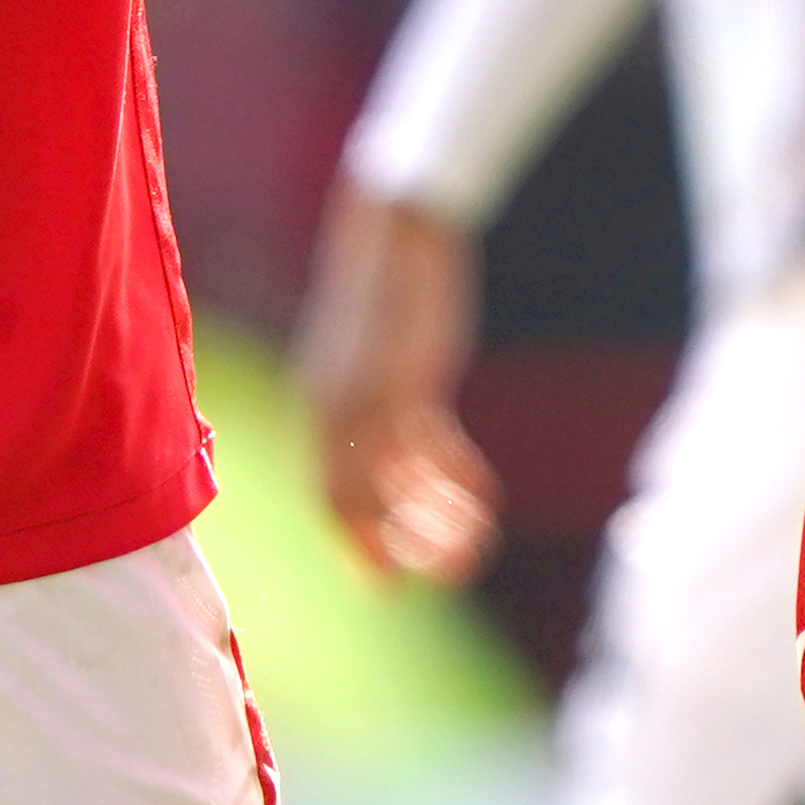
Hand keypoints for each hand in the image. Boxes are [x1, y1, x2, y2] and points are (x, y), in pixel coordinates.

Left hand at [295, 186, 501, 583]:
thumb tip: (415, 452)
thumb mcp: (382, 358)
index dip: (360, 543)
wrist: (398, 227)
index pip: (329, 498)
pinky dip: (455, 481)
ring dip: (434, 527)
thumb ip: (389, 406)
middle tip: (444, 573)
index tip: (389, 577)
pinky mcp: (404, 379)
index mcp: (318, 407)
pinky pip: (427, 453)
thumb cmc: (390, 291)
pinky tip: (485, 499)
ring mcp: (365, 397)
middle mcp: (330, 410)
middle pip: (354, 508)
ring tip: (474, 550)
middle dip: (398, 549)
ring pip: (392, 490)